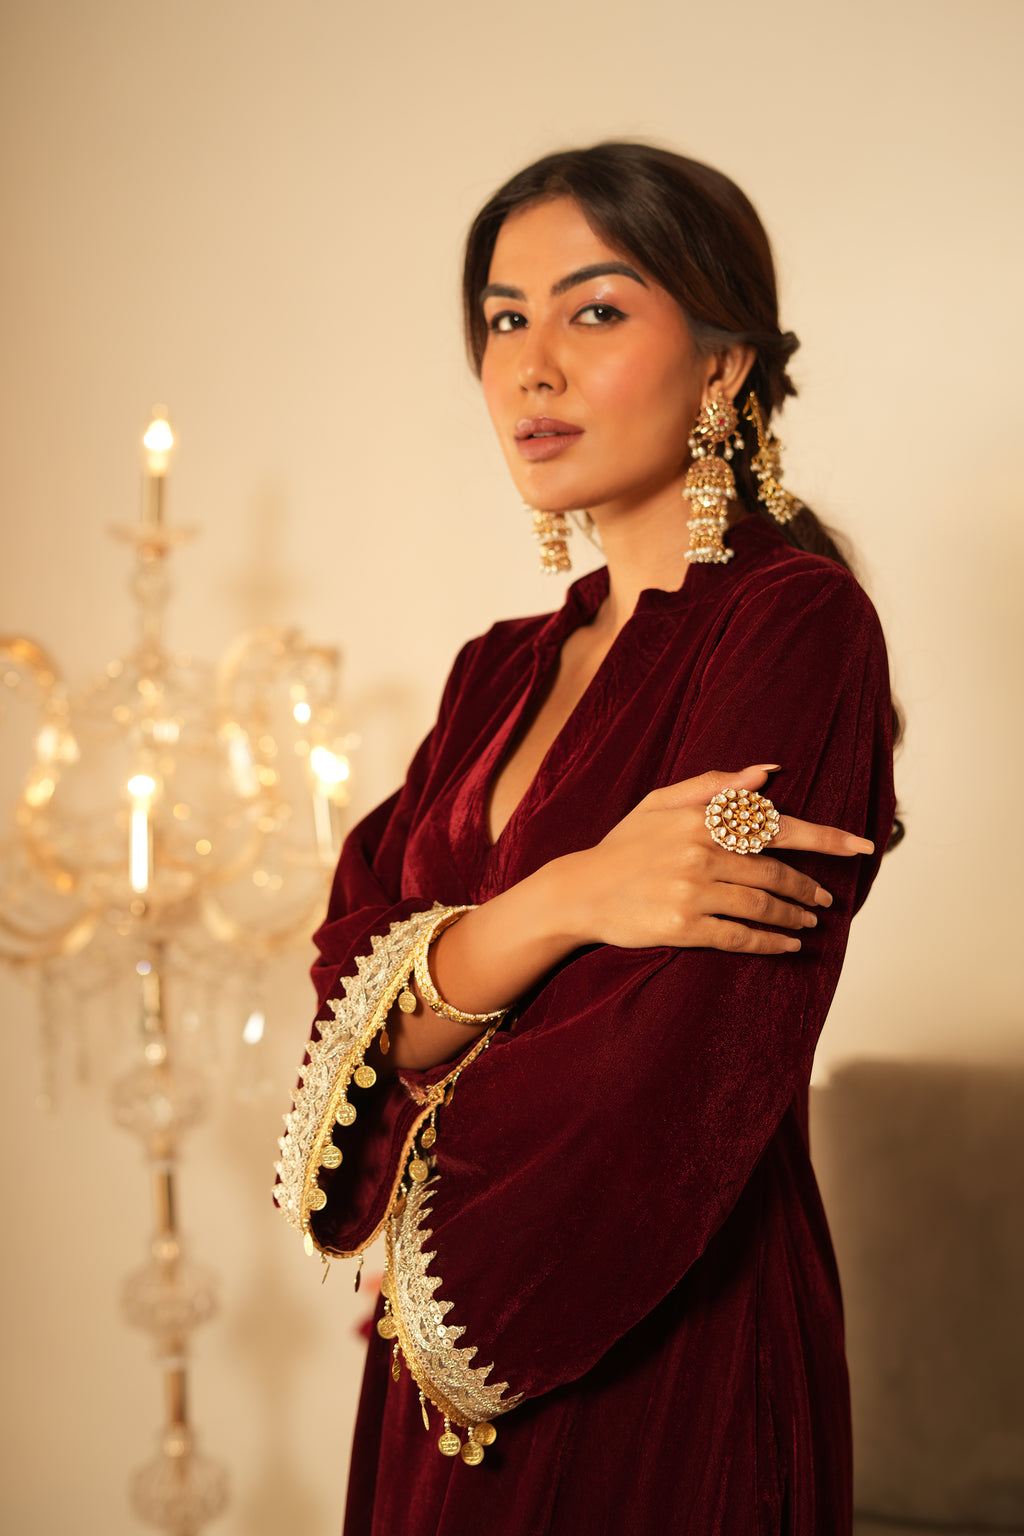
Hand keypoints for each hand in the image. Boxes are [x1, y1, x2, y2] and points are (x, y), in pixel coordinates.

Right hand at [564, 766, 872, 955]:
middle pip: (775, 870)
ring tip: (810, 920)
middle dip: (810, 886)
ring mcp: (692, 892)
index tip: (863, 846)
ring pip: (763, 904)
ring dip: (795, 915)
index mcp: (701, 818)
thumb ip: (715, 784)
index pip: (776, 825)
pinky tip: (787, 944)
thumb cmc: (625, 844)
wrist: (580, 891)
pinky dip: (771, 942)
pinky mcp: (683, 927)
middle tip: (827, 898)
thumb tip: (767, 773)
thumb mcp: (661, 801)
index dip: (825, 836)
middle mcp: (700, 853)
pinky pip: (740, 936)